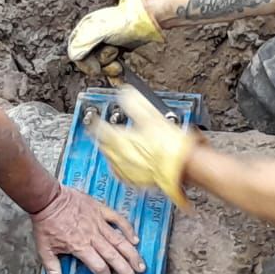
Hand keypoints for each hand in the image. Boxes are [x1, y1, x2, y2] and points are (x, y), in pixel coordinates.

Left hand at [30, 185, 144, 273]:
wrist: (47, 198)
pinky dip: (128, 229)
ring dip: (132, 255)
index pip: (99, 267)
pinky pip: (118, 219)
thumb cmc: (46, 223)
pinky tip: (135, 239)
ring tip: (141, 266)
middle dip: (126, 272)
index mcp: (80, 246)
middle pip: (114, 257)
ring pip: (120, 241)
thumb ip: (53, 271)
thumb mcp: (45, 250)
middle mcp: (92, 236)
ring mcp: (98, 222)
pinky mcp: (100, 210)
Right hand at [66, 0, 164, 74]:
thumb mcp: (97, 31)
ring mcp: (105, 44)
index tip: (96, 68)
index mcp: (85, 29)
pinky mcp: (117, 50)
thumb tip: (75, 57)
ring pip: (100, 66)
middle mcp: (93, 37)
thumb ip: (81, 44)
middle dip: (102, 65)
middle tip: (113, 59)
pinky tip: (119, 78)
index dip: (85, 64)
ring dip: (110, 69)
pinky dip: (114, 75)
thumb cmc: (125, 22)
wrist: (147, 22)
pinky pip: (110, 67)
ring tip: (119, 64)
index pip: (76, 53)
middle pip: (89, 61)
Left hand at [92, 87, 198, 209]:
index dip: (94, 120)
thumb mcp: (152, 116)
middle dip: (101, 136)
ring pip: (110, 159)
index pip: (99, 128)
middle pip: (103, 145)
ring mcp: (126, 170)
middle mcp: (120, 155)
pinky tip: (122, 163)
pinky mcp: (135, 181)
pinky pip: (120, 173)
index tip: (93, 117)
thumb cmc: (168, 144)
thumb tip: (126, 92)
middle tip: (101, 131)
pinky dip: (118, 165)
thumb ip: (135, 103)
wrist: (181, 167)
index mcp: (120, 138)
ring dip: (109, 151)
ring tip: (112, 145)